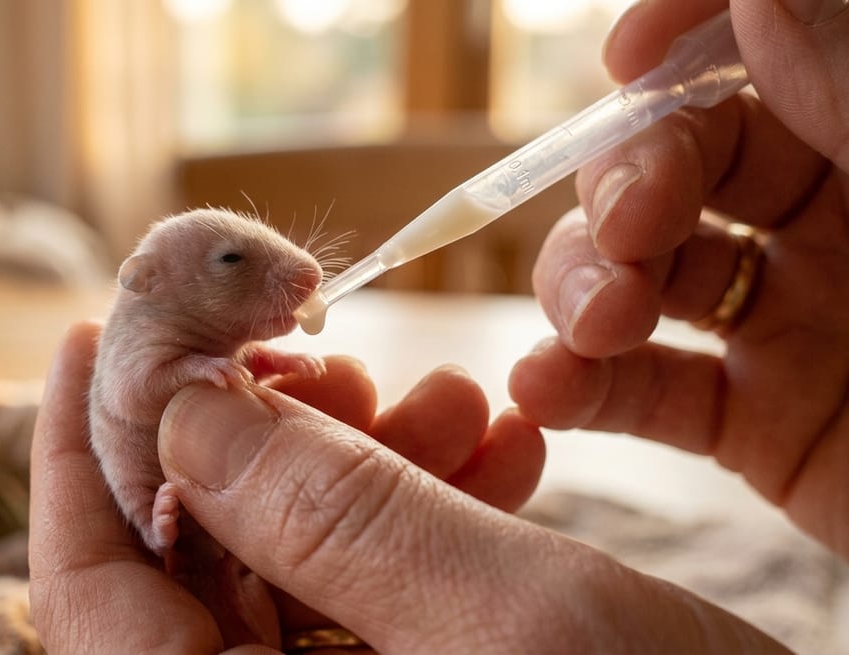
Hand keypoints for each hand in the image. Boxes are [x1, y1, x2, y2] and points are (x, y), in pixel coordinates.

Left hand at [29, 322, 784, 652]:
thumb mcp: (505, 623)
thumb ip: (332, 517)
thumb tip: (187, 411)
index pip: (95, 599)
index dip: (78, 460)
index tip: (87, 334)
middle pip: (197, 564)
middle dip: (261, 435)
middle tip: (326, 348)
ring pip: (295, 564)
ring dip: (364, 461)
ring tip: (447, 398)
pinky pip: (379, 593)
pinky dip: (424, 512)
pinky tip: (494, 449)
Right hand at [509, 0, 848, 557]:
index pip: (763, 57)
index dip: (686, 43)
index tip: (626, 59)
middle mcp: (833, 224)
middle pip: (676, 167)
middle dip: (627, 188)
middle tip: (632, 231)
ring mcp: (787, 325)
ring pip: (641, 276)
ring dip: (586, 287)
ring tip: (595, 325)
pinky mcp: (758, 425)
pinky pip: (649, 395)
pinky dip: (583, 391)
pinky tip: (544, 390)